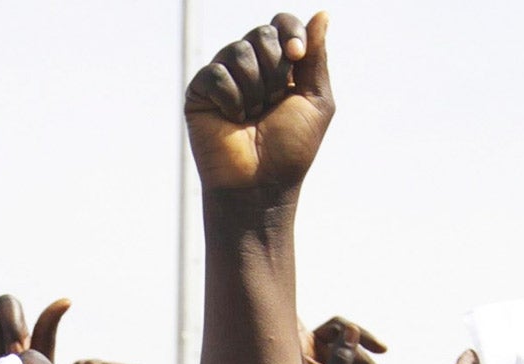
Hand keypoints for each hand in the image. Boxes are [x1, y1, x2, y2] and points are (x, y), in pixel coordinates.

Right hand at [184, 12, 333, 196]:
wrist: (261, 185)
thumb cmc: (290, 150)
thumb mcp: (316, 101)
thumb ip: (316, 58)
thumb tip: (322, 15)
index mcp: (280, 66)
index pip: (282, 23)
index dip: (290, 32)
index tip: (296, 54)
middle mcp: (251, 66)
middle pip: (262, 33)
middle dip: (274, 68)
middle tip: (273, 102)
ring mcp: (224, 77)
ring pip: (239, 50)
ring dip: (255, 88)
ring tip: (253, 116)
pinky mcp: (201, 91)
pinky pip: (216, 73)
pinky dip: (231, 99)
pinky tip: (233, 119)